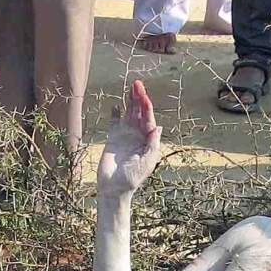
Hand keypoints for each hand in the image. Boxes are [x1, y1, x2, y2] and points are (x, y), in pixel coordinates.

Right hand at [98, 80, 161, 198]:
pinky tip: (116, 105)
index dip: (147, 106)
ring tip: (129, 88)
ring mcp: (125, 135)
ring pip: (128, 114)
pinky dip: (115, 114)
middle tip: (137, 83)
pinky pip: (114, 122)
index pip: (148, 119)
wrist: (114, 187)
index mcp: (147, 139)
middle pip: (138, 112)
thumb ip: (152, 144)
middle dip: (138, 98)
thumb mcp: (147, 161)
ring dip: (129, 101)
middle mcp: (137, 135)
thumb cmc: (133, 177)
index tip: (144, 96)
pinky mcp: (112, 138)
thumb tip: (158, 127)